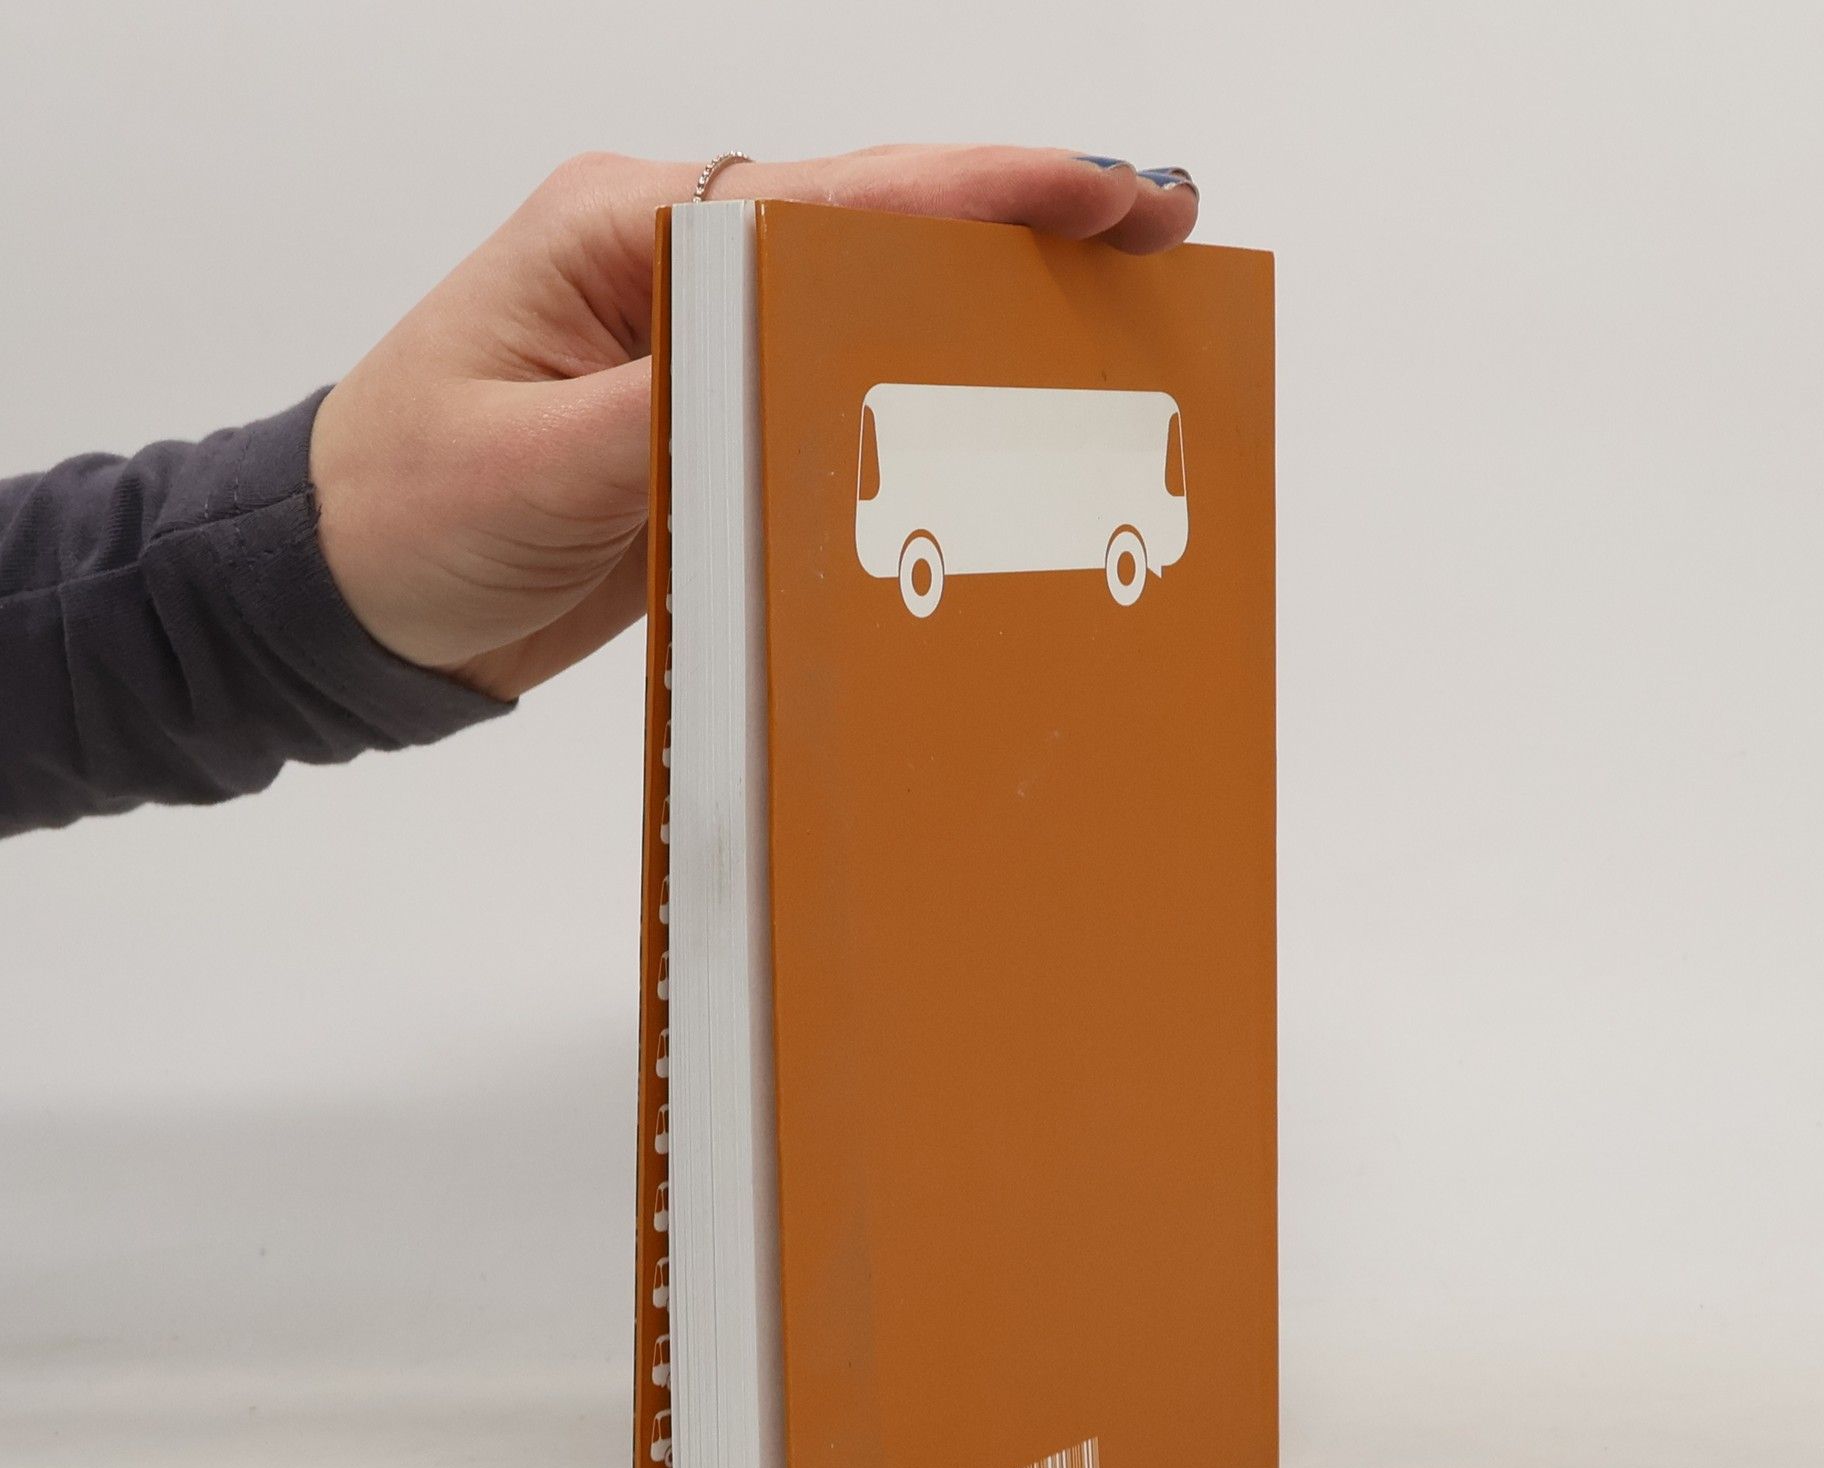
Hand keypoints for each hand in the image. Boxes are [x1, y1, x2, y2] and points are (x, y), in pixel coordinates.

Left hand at [309, 147, 1199, 701]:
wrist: (345, 598)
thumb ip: (658, 412)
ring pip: (864, 305)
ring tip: (1107, 305)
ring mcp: (690, 343)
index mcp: (620, 237)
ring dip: (980, 304)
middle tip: (1154, 226)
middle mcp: (666, 270)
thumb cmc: (397, 513)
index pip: (825, 199)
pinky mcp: (702, 421)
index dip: (975, 192)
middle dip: (1014, 223)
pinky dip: (916, 391)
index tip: (1098, 189)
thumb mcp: (519, 469)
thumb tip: (791, 366)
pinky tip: (987, 404)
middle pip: (872, 227)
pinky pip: (828, 392)